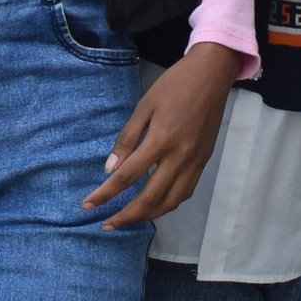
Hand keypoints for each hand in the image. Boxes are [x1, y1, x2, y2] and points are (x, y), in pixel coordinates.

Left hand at [83, 40, 237, 230]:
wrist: (212, 75)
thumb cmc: (175, 85)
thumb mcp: (144, 106)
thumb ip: (127, 139)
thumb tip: (110, 169)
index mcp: (161, 140)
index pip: (128, 176)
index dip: (106, 194)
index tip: (88, 204)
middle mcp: (180, 157)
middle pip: (150, 198)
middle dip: (126, 216)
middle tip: (106, 224)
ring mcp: (195, 162)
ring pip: (171, 202)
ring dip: (148, 215)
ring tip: (129, 219)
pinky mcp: (203, 162)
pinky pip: (185, 192)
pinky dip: (168, 203)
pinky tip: (155, 204)